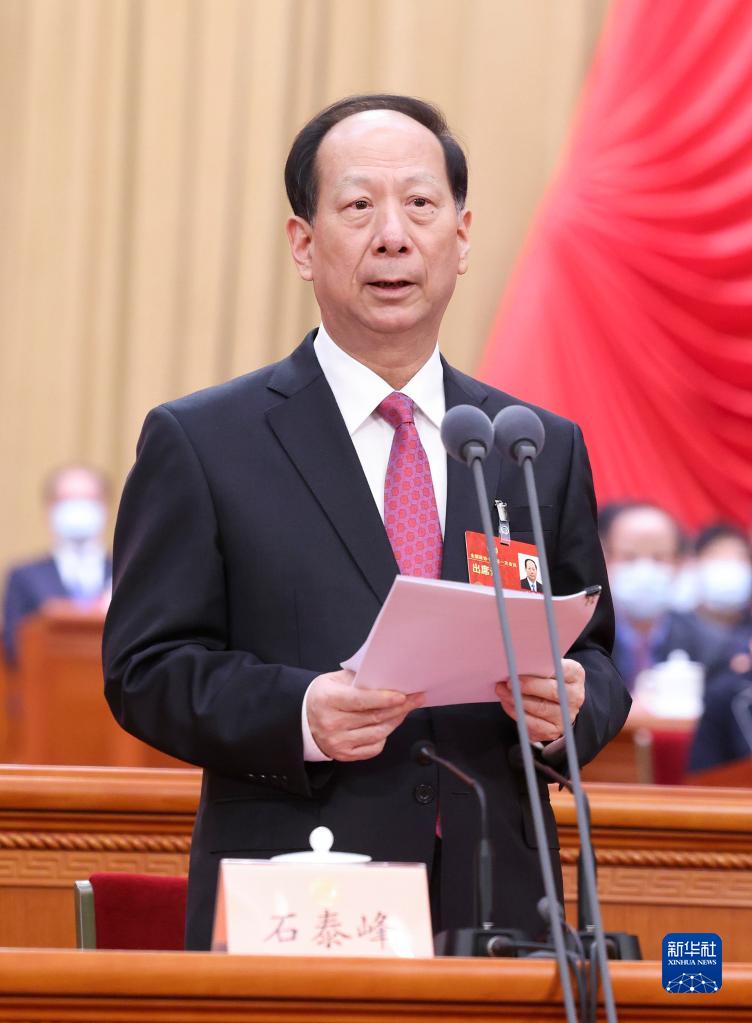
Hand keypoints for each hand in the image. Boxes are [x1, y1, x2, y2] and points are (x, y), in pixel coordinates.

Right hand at [306, 669, 424, 761]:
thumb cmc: (322, 697)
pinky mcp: (344, 755)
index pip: (361, 700)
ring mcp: (338, 742)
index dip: (384, 698)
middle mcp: (332, 723)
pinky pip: (373, 748)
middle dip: (399, 707)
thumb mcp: (333, 680)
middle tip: (415, 699)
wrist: (302, 721)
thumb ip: (357, 678)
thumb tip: (386, 678)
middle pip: (374, 717)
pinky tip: (387, 724)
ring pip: (377, 733)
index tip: (403, 695)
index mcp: (328, 700)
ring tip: (405, 710)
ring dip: (396, 721)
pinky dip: (384, 736)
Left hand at [495, 658, 584, 742]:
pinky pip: (534, 725)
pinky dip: (517, 713)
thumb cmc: (547, 680)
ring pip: (541, 709)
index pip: (563, 670)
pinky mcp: (554, 731)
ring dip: (517, 700)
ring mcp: (566, 716)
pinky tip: (508, 704)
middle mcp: (575, 697)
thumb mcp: (548, 668)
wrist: (555, 703)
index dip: (544, 669)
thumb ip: (538, 666)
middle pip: (552, 691)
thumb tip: (517, 664)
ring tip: (502, 691)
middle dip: (527, 686)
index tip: (521, 669)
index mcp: (575, 675)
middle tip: (508, 682)